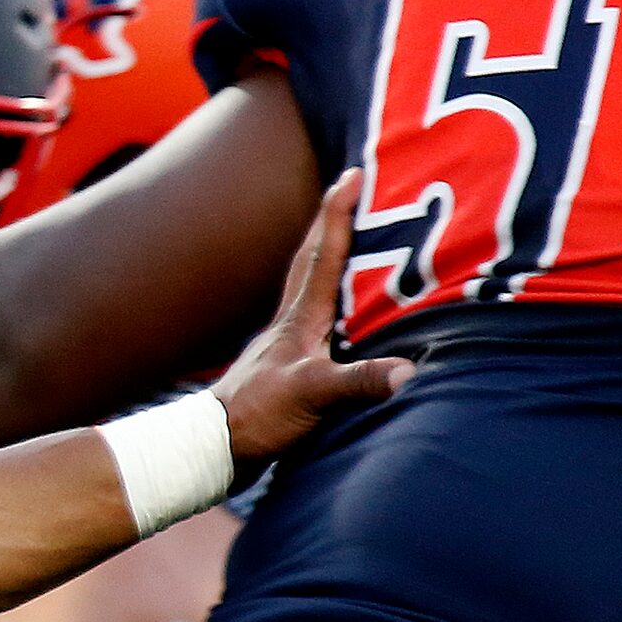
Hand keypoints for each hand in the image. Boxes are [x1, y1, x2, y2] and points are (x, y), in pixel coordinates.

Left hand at [212, 171, 414, 465]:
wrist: (213, 448)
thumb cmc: (255, 416)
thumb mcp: (310, 396)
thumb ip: (357, 382)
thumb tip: (408, 371)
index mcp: (299, 319)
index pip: (322, 255)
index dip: (337, 214)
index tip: (351, 174)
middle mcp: (291, 322)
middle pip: (312, 260)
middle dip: (332, 224)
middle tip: (350, 191)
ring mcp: (287, 343)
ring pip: (311, 287)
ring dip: (330, 258)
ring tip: (353, 238)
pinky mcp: (287, 366)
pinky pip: (315, 319)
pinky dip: (331, 303)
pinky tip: (341, 313)